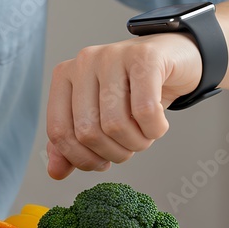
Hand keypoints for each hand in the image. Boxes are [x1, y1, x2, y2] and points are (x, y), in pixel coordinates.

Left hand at [45, 33, 202, 178]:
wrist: (173, 58)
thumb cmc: (134, 91)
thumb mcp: (100, 117)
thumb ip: (75, 143)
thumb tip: (55, 172)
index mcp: (65, 76)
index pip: (59, 131)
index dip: (81, 158)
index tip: (102, 162)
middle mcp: (84, 62)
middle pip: (88, 132)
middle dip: (114, 153)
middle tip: (129, 147)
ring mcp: (112, 56)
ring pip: (115, 124)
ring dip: (136, 143)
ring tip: (145, 135)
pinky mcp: (144, 57)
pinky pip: (145, 111)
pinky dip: (154, 129)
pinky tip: (158, 124)